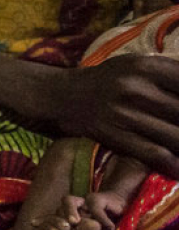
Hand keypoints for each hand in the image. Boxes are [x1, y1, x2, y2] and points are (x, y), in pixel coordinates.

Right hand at [40, 55, 178, 172]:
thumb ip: (170, 73)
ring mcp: (124, 114)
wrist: (62, 95)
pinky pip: (153, 153)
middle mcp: (135, 88)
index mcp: (146, 67)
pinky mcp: (114, 135)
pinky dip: (174, 165)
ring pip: (175, 136)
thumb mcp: (136, 65)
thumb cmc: (106, 79)